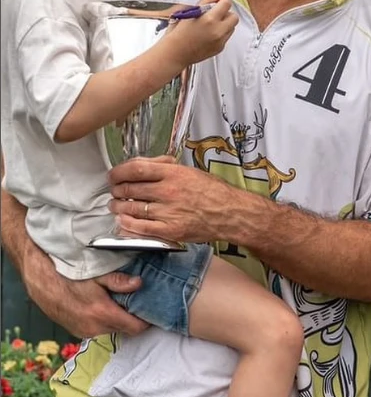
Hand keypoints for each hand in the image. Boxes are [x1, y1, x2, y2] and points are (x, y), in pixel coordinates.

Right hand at [24, 247, 147, 338]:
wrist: (40, 279)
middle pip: (124, 329)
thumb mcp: (97, 273)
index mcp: (102, 314)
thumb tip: (139, 284)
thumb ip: (119, 281)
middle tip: (136, 301)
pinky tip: (101, 305)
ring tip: (118, 301)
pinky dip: (103, 320)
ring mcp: (83, 331)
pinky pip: (97, 329)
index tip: (152, 311)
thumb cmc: (68, 273)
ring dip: (117, 319)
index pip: (135, 327)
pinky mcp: (76, 331)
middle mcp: (94, 328)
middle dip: (132, 318)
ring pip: (110, 329)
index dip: (146, 320)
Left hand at [109, 156, 235, 243]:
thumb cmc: (213, 191)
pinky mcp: (170, 231)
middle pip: (130, 189)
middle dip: (117, 190)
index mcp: (174, 173)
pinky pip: (140, 227)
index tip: (113, 175)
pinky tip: (123, 221)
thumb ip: (165, 166)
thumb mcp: (190, 170)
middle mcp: (169, 191)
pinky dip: (127, 224)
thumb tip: (141, 165)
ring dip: (119, 207)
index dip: (119, 172)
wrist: (231, 213)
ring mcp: (168, 212)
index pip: (136, 169)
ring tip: (116, 205)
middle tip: (114, 191)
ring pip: (132, 209)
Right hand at [165, 0, 237, 67]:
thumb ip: (206, 1)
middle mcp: (218, 31)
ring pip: (232, 27)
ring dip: (225, 23)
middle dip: (227, 13)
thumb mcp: (190, 12)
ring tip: (211, 24)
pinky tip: (209, 34)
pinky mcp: (220, 48)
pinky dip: (221, 33)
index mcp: (210, 20)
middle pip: (234, 17)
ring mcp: (220, 41)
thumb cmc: (179, 33)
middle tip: (217, 13)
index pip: (226, 4)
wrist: (176, 52)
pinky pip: (226, 37)